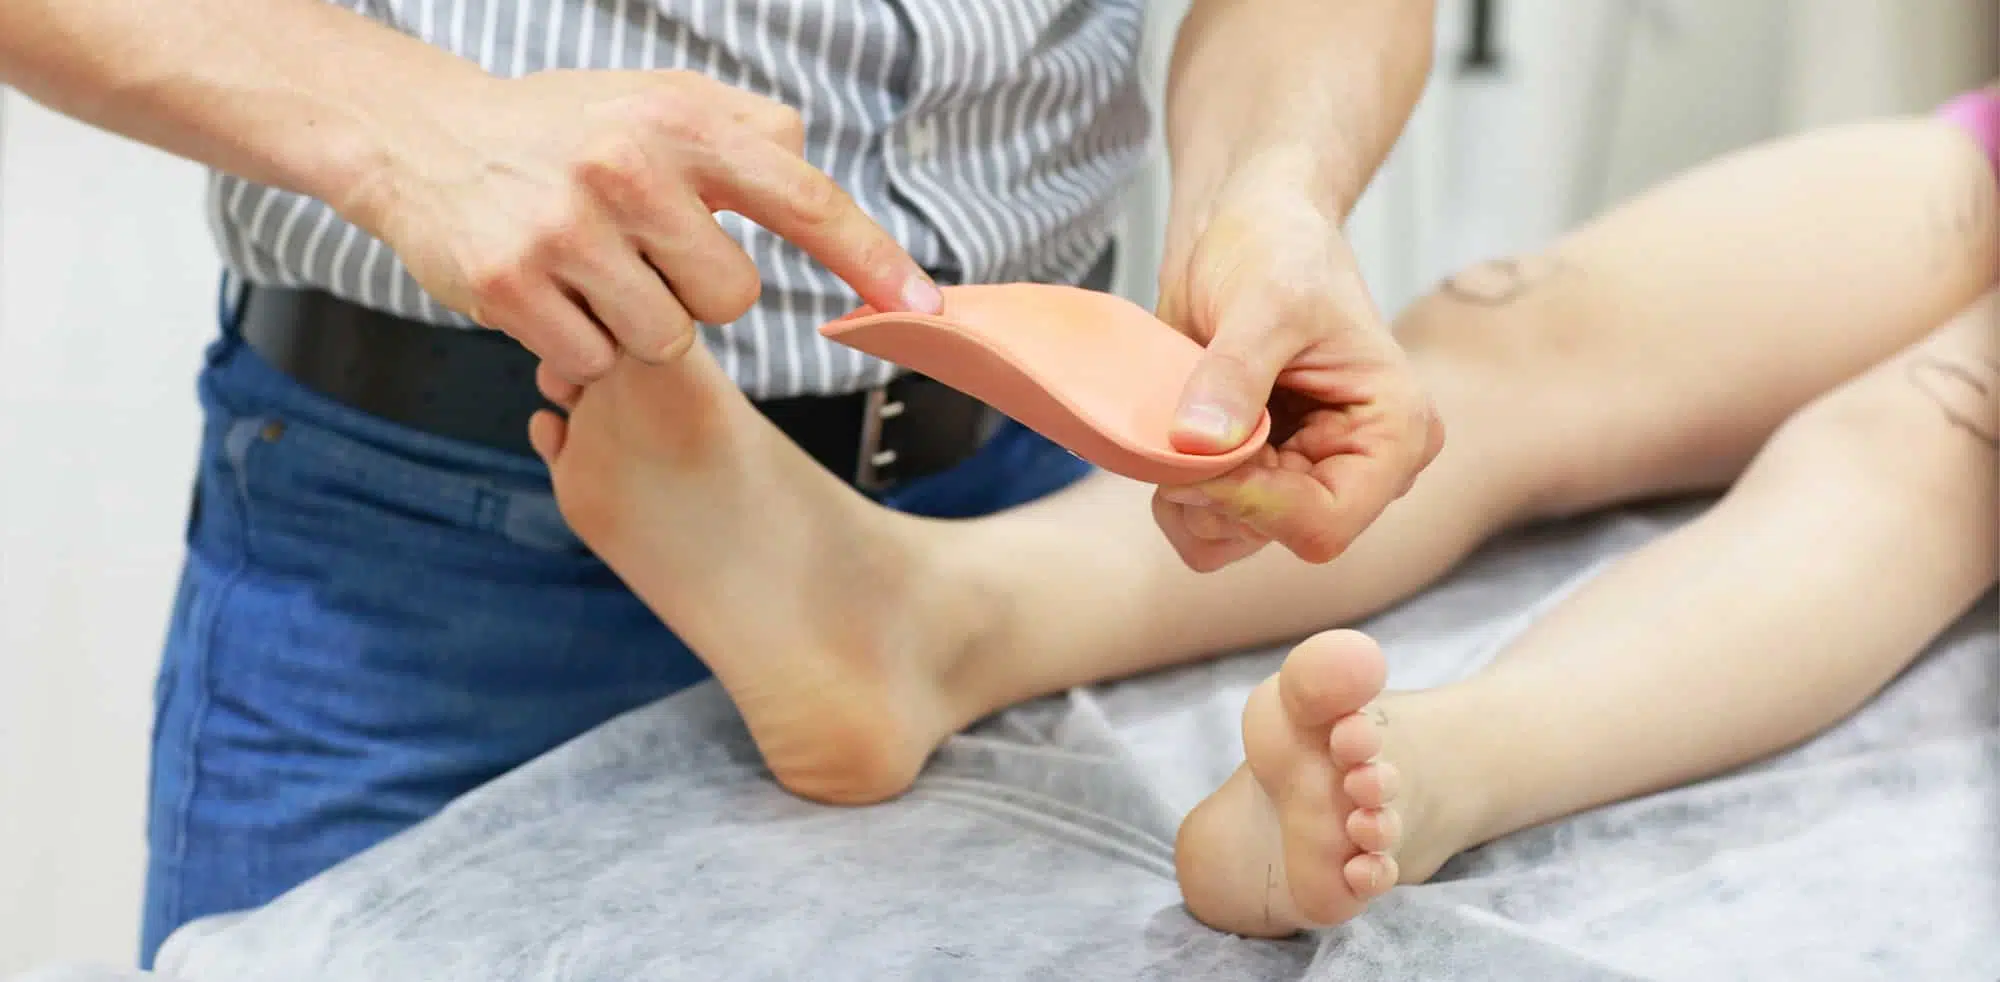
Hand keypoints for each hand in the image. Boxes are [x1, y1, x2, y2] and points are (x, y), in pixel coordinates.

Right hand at [343, 69, 939, 381]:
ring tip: (593, 270)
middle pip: (733, 299)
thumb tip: (808, 157)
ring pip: (666, 339)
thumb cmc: (561, 129)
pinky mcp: (510, 285)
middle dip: (698, 292)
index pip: (802, 197)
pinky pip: (595, 362)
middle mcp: (627, 170)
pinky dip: (581, 346)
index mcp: (680, 122)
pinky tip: (552, 295)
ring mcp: (565, 230)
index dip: (869, 257)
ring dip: (638, 323)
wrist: (421, 138)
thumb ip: (743, 129)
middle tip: (641, 252)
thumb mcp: (655, 99)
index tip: (921, 307)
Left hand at [1152, 170, 1442, 571]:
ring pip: (1233, 541)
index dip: (1251, 502)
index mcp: (1394, 433)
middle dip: (1214, 492)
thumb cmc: (1279, 247)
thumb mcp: (1264, 298)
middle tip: (1177, 422)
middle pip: (1275, 536)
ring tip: (1177, 417)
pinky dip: (1178, 495)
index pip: (1324, 522)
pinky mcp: (1259, 477)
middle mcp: (1358, 469)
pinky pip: (1209, 525)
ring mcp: (1305, 477)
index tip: (1196, 447)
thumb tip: (1201, 445)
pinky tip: (1172, 438)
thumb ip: (1235, 375)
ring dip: (1188, 495)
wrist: (1248, 228)